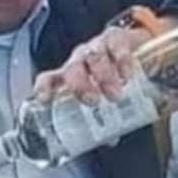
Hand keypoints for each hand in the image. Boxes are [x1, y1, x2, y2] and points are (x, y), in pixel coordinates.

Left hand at [33, 26, 152, 105]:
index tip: (44, 101)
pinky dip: (121, 60)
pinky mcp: (117, 37)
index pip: (49, 79)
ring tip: (114, 94)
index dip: (43, 89)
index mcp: (69, 75)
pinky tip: (127, 73)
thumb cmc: (111, 74)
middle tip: (93, 101)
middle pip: (72, 69)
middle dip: (80, 85)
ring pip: (93, 57)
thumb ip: (104, 117)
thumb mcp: (105, 95)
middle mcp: (79, 60)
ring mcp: (97, 46)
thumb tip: (110, 140)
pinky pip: (116, 45)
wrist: (134, 45)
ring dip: (103, 76)